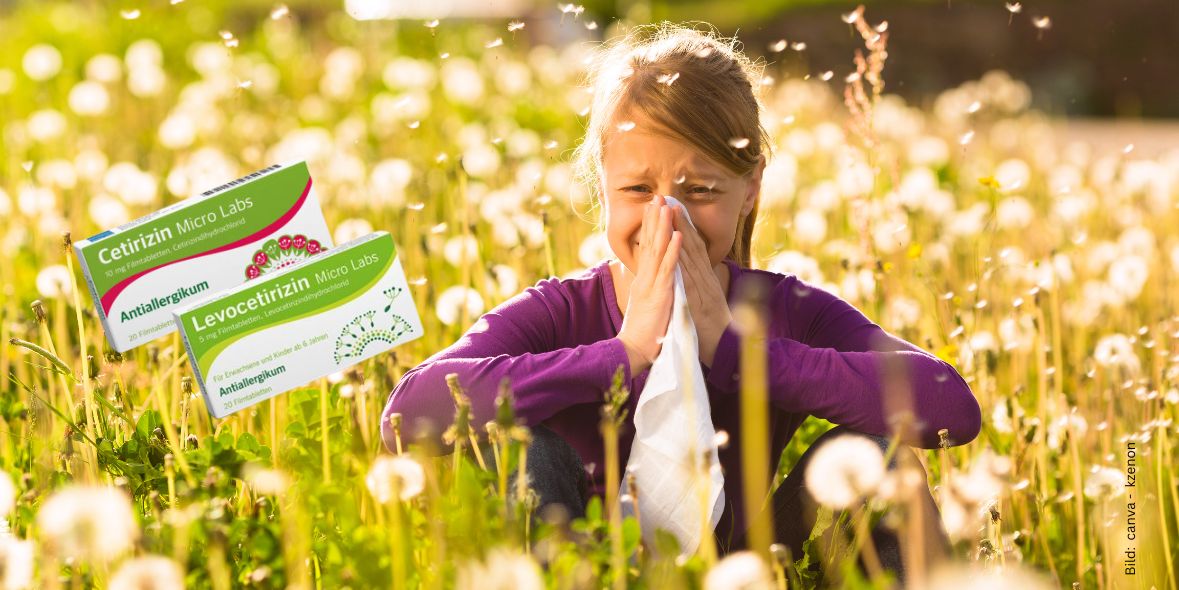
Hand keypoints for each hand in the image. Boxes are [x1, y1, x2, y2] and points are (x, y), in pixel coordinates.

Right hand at [616, 195, 682, 374]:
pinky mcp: (660, 294)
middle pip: (649, 243)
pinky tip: (677, 235)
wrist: (633, 351)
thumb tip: (650, 279)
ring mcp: (651, 285)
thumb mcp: (645, 305)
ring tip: (667, 207)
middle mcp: (645, 278)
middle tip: (657, 197)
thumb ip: (648, 289)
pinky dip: (673, 251)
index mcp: (643, 280)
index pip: (646, 248)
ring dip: (663, 227)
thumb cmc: (642, 332)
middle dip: (654, 219)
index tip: (653, 208)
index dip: (650, 227)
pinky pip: (668, 269)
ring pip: (658, 250)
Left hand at [669, 202, 733, 367]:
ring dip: (681, 232)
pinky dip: (684, 260)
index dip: (683, 227)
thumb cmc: (713, 330)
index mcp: (705, 279)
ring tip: (671, 211)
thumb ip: (699, 287)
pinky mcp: (699, 301)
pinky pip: (690, 278)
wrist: (725, 351)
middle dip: (680, 221)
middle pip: (692, 245)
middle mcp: (705, 279)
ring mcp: (704, 288)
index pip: (693, 248)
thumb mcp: (704, 303)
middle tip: (669, 199)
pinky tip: (677, 245)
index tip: (673, 208)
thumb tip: (692, 276)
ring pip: (691, 255)